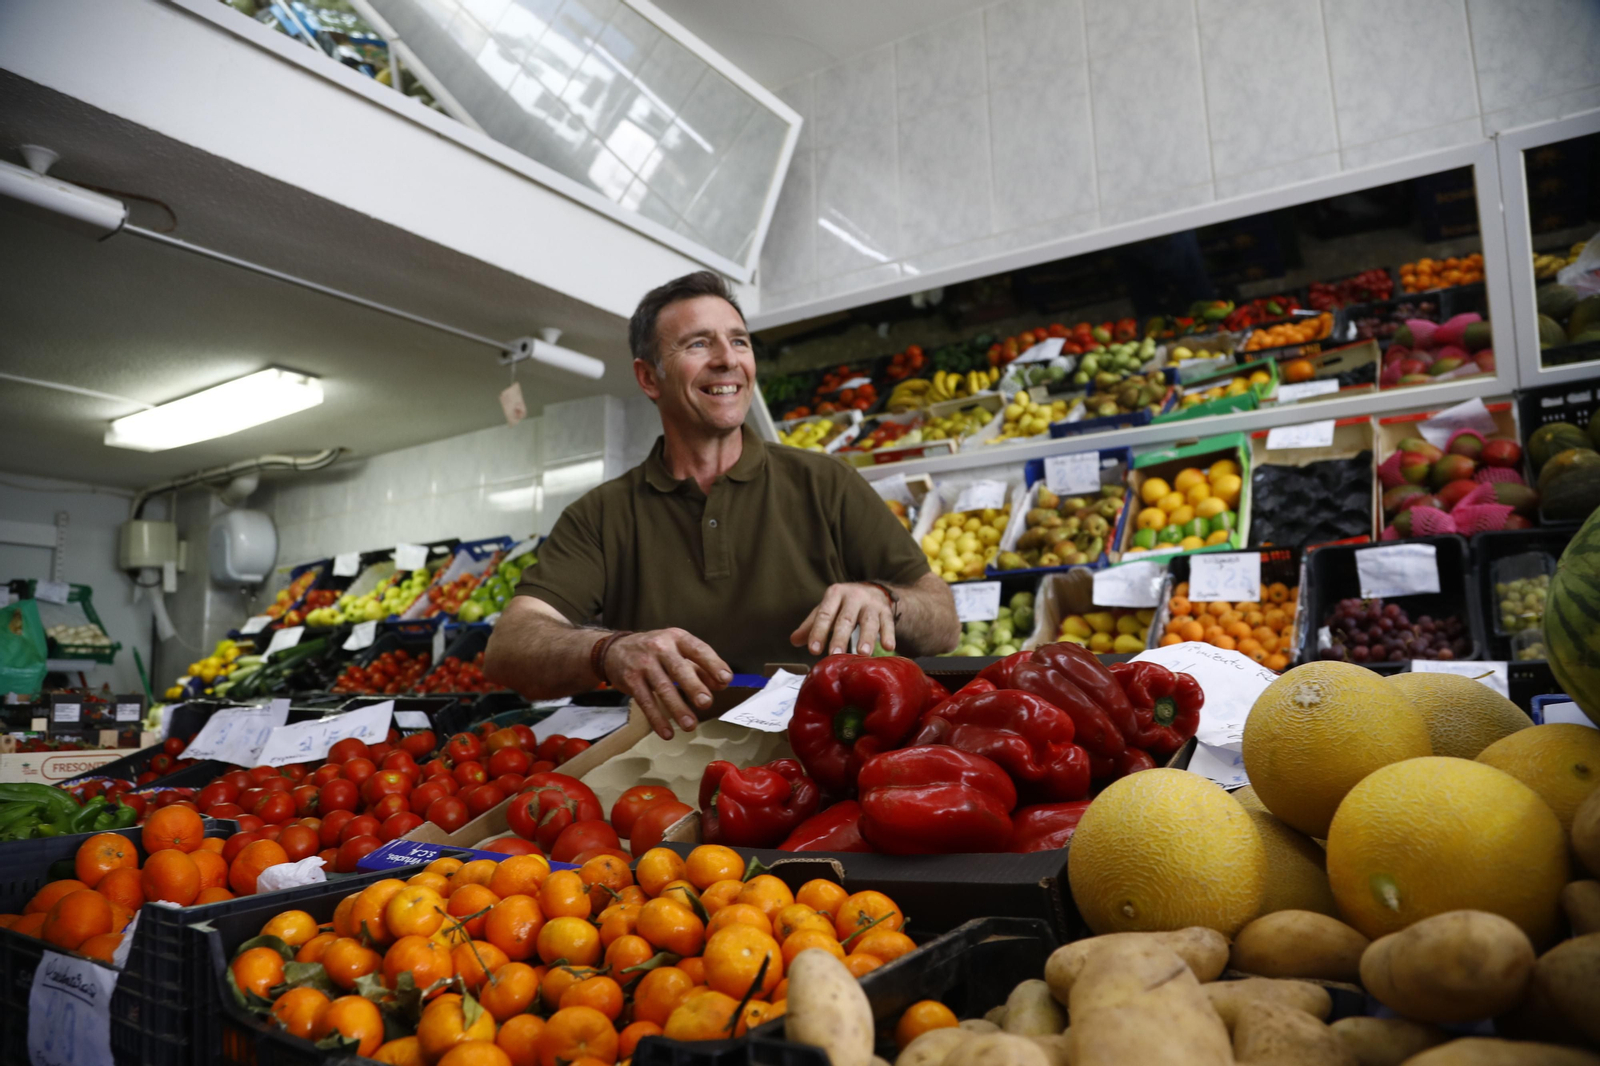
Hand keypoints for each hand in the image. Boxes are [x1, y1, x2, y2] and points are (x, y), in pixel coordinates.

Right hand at [604, 628, 731, 739]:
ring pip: (662, 688)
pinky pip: (645, 701)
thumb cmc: (655, 652)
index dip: (713, 664)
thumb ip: (701, 667)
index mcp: (677, 638)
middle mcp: (660, 648)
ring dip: (677, 708)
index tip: (726, 679)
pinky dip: (656, 719)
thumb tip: (722, 685)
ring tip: (690, 725)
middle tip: (706, 703)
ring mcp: (644, 664)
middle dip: (693, 687)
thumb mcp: (678, 651)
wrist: (615, 649)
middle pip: (679, 669)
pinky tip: (666, 732)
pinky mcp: (631, 680)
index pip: (698, 649)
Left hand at [790, 583, 894, 657]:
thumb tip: (794, 641)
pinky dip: (889, 634)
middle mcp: (854, 596)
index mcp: (835, 594)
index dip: (818, 631)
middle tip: (835, 654)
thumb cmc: (844, 605)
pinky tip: (889, 647)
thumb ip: (811, 625)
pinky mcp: (886, 611)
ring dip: (867, 637)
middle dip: (840, 637)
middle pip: (846, 618)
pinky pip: (888, 623)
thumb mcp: (827, 609)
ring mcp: (872, 603)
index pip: (825, 614)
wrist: (874, 590)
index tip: (813, 650)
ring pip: (869, 621)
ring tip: (863, 653)